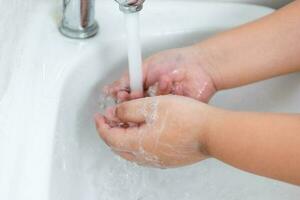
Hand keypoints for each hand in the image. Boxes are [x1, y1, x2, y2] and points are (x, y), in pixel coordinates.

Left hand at [94, 95, 212, 167]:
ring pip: (132, 150)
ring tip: (126, 122)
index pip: (110, 137)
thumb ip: (129, 110)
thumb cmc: (187, 118)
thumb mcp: (152, 106)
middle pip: (119, 146)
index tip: (99, 116)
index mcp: (139, 144)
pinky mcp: (168, 159)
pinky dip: (138, 141)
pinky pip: (145, 152)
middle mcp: (147, 157)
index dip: (101, 125)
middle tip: (110, 120)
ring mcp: (158, 160)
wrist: (212, 132)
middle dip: (110, 132)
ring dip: (125, 136)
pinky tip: (144, 130)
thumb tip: (114, 114)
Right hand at [105, 47, 216, 102]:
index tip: (120, 95)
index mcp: (143, 87)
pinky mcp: (173, 112)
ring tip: (159, 80)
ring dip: (151, 95)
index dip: (122, 99)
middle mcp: (151, 98)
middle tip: (135, 94)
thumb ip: (128, 79)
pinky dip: (164, 94)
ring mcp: (162, 106)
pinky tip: (168, 82)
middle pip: (135, 108)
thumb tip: (110, 89)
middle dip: (134, 102)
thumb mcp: (145, 66)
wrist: (200, 65)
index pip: (126, 99)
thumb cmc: (175, 61)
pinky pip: (163, 111)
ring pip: (148, 111)